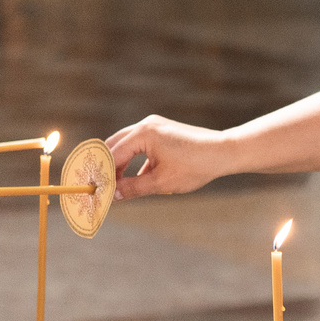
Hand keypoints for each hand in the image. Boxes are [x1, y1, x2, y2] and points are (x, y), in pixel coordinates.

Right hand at [107, 116, 237, 199]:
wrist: (223, 152)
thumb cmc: (195, 166)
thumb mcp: (161, 182)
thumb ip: (133, 188)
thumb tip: (112, 195)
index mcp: (143, 134)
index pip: (112, 155)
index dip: (103, 175)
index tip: (95, 191)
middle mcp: (146, 125)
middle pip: (114, 146)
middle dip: (107, 167)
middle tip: (100, 187)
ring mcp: (154, 126)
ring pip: (127, 146)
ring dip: (120, 165)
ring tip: (117, 187)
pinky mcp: (162, 132)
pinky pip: (140, 146)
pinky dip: (134, 162)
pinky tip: (135, 180)